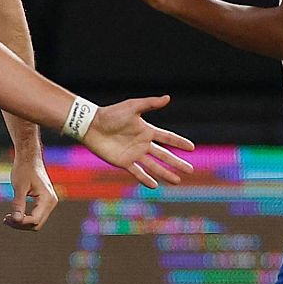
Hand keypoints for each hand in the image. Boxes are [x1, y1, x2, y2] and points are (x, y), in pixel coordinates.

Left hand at [3, 151, 58, 230]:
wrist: (29, 157)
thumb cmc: (24, 168)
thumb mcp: (19, 187)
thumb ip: (18, 204)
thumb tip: (16, 220)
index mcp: (47, 199)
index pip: (35, 220)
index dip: (21, 222)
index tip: (7, 218)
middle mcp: (51, 202)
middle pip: (37, 223)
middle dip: (21, 224)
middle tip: (6, 219)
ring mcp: (49, 202)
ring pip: (37, 221)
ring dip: (23, 222)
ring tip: (7, 218)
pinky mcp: (45, 201)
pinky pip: (36, 215)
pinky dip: (26, 217)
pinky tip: (14, 214)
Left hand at [81, 95, 195, 187]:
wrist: (91, 125)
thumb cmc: (111, 114)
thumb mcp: (132, 107)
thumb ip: (150, 104)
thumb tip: (168, 97)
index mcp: (146, 130)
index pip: (167, 137)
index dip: (179, 142)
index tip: (191, 148)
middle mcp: (142, 144)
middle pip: (164, 155)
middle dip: (177, 163)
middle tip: (190, 170)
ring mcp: (134, 154)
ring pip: (154, 166)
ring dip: (166, 173)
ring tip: (177, 181)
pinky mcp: (123, 162)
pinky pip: (137, 172)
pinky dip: (146, 179)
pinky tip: (155, 185)